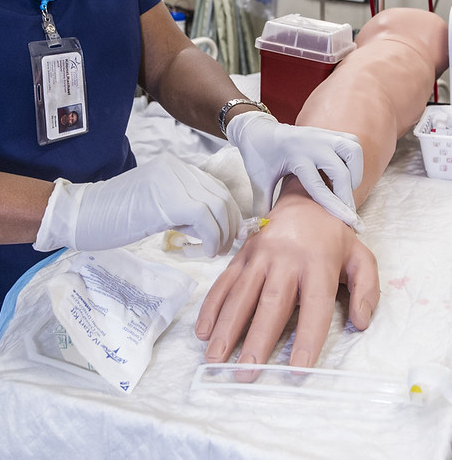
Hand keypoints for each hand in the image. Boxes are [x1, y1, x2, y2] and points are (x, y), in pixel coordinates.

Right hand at [34, 153, 241, 256]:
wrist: (83, 214)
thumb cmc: (113, 216)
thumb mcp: (155, 205)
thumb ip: (182, 208)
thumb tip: (213, 227)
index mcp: (174, 166)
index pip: (215, 187)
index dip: (228, 214)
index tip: (225, 236)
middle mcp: (177, 167)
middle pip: (222, 196)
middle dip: (230, 226)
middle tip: (222, 249)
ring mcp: (173, 180)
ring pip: (219, 207)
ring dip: (222, 235)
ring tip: (210, 252)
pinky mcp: (169, 200)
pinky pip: (206, 219)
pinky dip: (211, 239)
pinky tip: (201, 251)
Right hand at [195, 180, 378, 367]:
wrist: (306, 199)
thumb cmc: (334, 238)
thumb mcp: (362, 258)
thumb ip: (367, 290)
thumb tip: (360, 322)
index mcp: (318, 264)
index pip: (314, 307)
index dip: (307, 338)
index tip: (297, 369)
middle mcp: (286, 259)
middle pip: (271, 303)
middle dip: (257, 339)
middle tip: (246, 371)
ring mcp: (260, 255)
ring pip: (242, 294)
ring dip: (227, 327)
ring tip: (216, 357)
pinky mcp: (242, 253)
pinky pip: (225, 281)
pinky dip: (212, 306)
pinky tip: (203, 330)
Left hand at [226, 111, 362, 227]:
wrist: (256, 130)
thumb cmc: (258, 157)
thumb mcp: (258, 181)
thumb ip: (263, 205)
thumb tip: (263, 230)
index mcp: (294, 157)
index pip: (320, 186)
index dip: (336, 206)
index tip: (350, 221)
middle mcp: (311, 144)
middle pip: (340, 171)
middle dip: (347, 195)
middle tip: (347, 212)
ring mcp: (321, 135)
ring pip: (353, 150)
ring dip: (355, 171)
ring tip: (346, 187)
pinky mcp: (326, 132)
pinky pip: (351, 141)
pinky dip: (354, 158)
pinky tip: (345, 172)